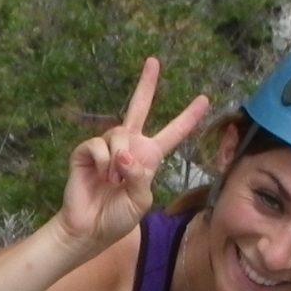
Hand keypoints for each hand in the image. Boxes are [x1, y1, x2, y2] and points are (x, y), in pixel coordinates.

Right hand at [56, 58, 209, 254]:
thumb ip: (140, 176)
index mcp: (149, 158)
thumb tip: (124, 154)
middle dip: (146, 84)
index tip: (204, 99)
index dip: (188, 117)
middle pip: (139, 107)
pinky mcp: (86, 152)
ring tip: (113, 181)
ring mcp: (107, 147)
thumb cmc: (118, 218)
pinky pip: (98, 145)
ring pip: (118, 133)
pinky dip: (102, 162)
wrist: (90, 228)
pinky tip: (100, 176)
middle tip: (154, 62)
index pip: (173, 133)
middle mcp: (129, 146)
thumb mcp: (141, 201)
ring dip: (118, 160)